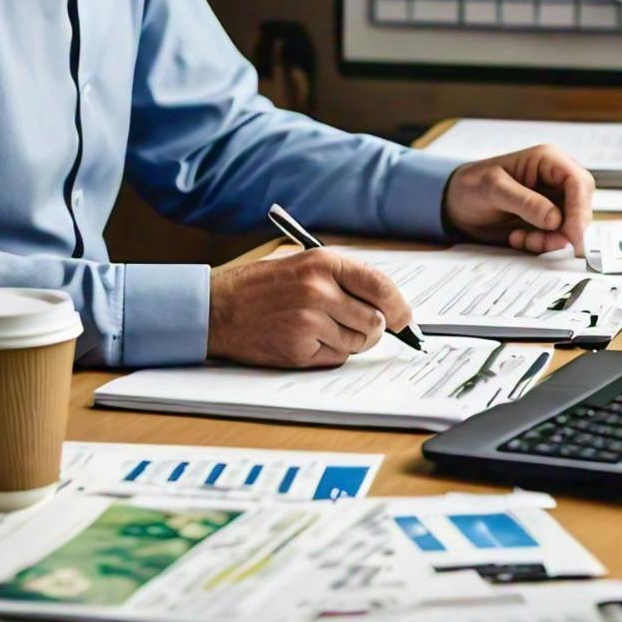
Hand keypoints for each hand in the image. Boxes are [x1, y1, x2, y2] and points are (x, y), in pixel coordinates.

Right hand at [207, 250, 413, 367]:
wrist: (216, 309)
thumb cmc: (258, 286)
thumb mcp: (301, 264)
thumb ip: (341, 278)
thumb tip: (383, 302)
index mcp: (323, 263)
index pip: (381, 286)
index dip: (399, 306)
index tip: (404, 318)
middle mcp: (319, 291)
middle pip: (374, 320)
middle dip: (373, 328)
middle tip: (359, 326)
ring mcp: (309, 321)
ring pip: (358, 342)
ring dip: (349, 341)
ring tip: (321, 328)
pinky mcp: (299, 349)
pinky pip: (336, 358)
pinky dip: (328, 353)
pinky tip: (305, 339)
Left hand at [443, 145, 595, 254]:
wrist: (456, 204)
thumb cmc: (471, 186)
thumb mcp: (492, 189)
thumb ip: (524, 202)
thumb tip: (555, 218)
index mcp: (546, 160)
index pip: (578, 181)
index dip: (580, 209)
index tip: (572, 233)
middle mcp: (554, 179)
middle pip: (581, 205)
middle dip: (567, 228)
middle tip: (547, 243)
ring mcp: (552, 200)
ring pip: (571, 225)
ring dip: (551, 239)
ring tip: (524, 240)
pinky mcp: (546, 219)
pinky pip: (557, 236)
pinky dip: (542, 244)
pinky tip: (518, 238)